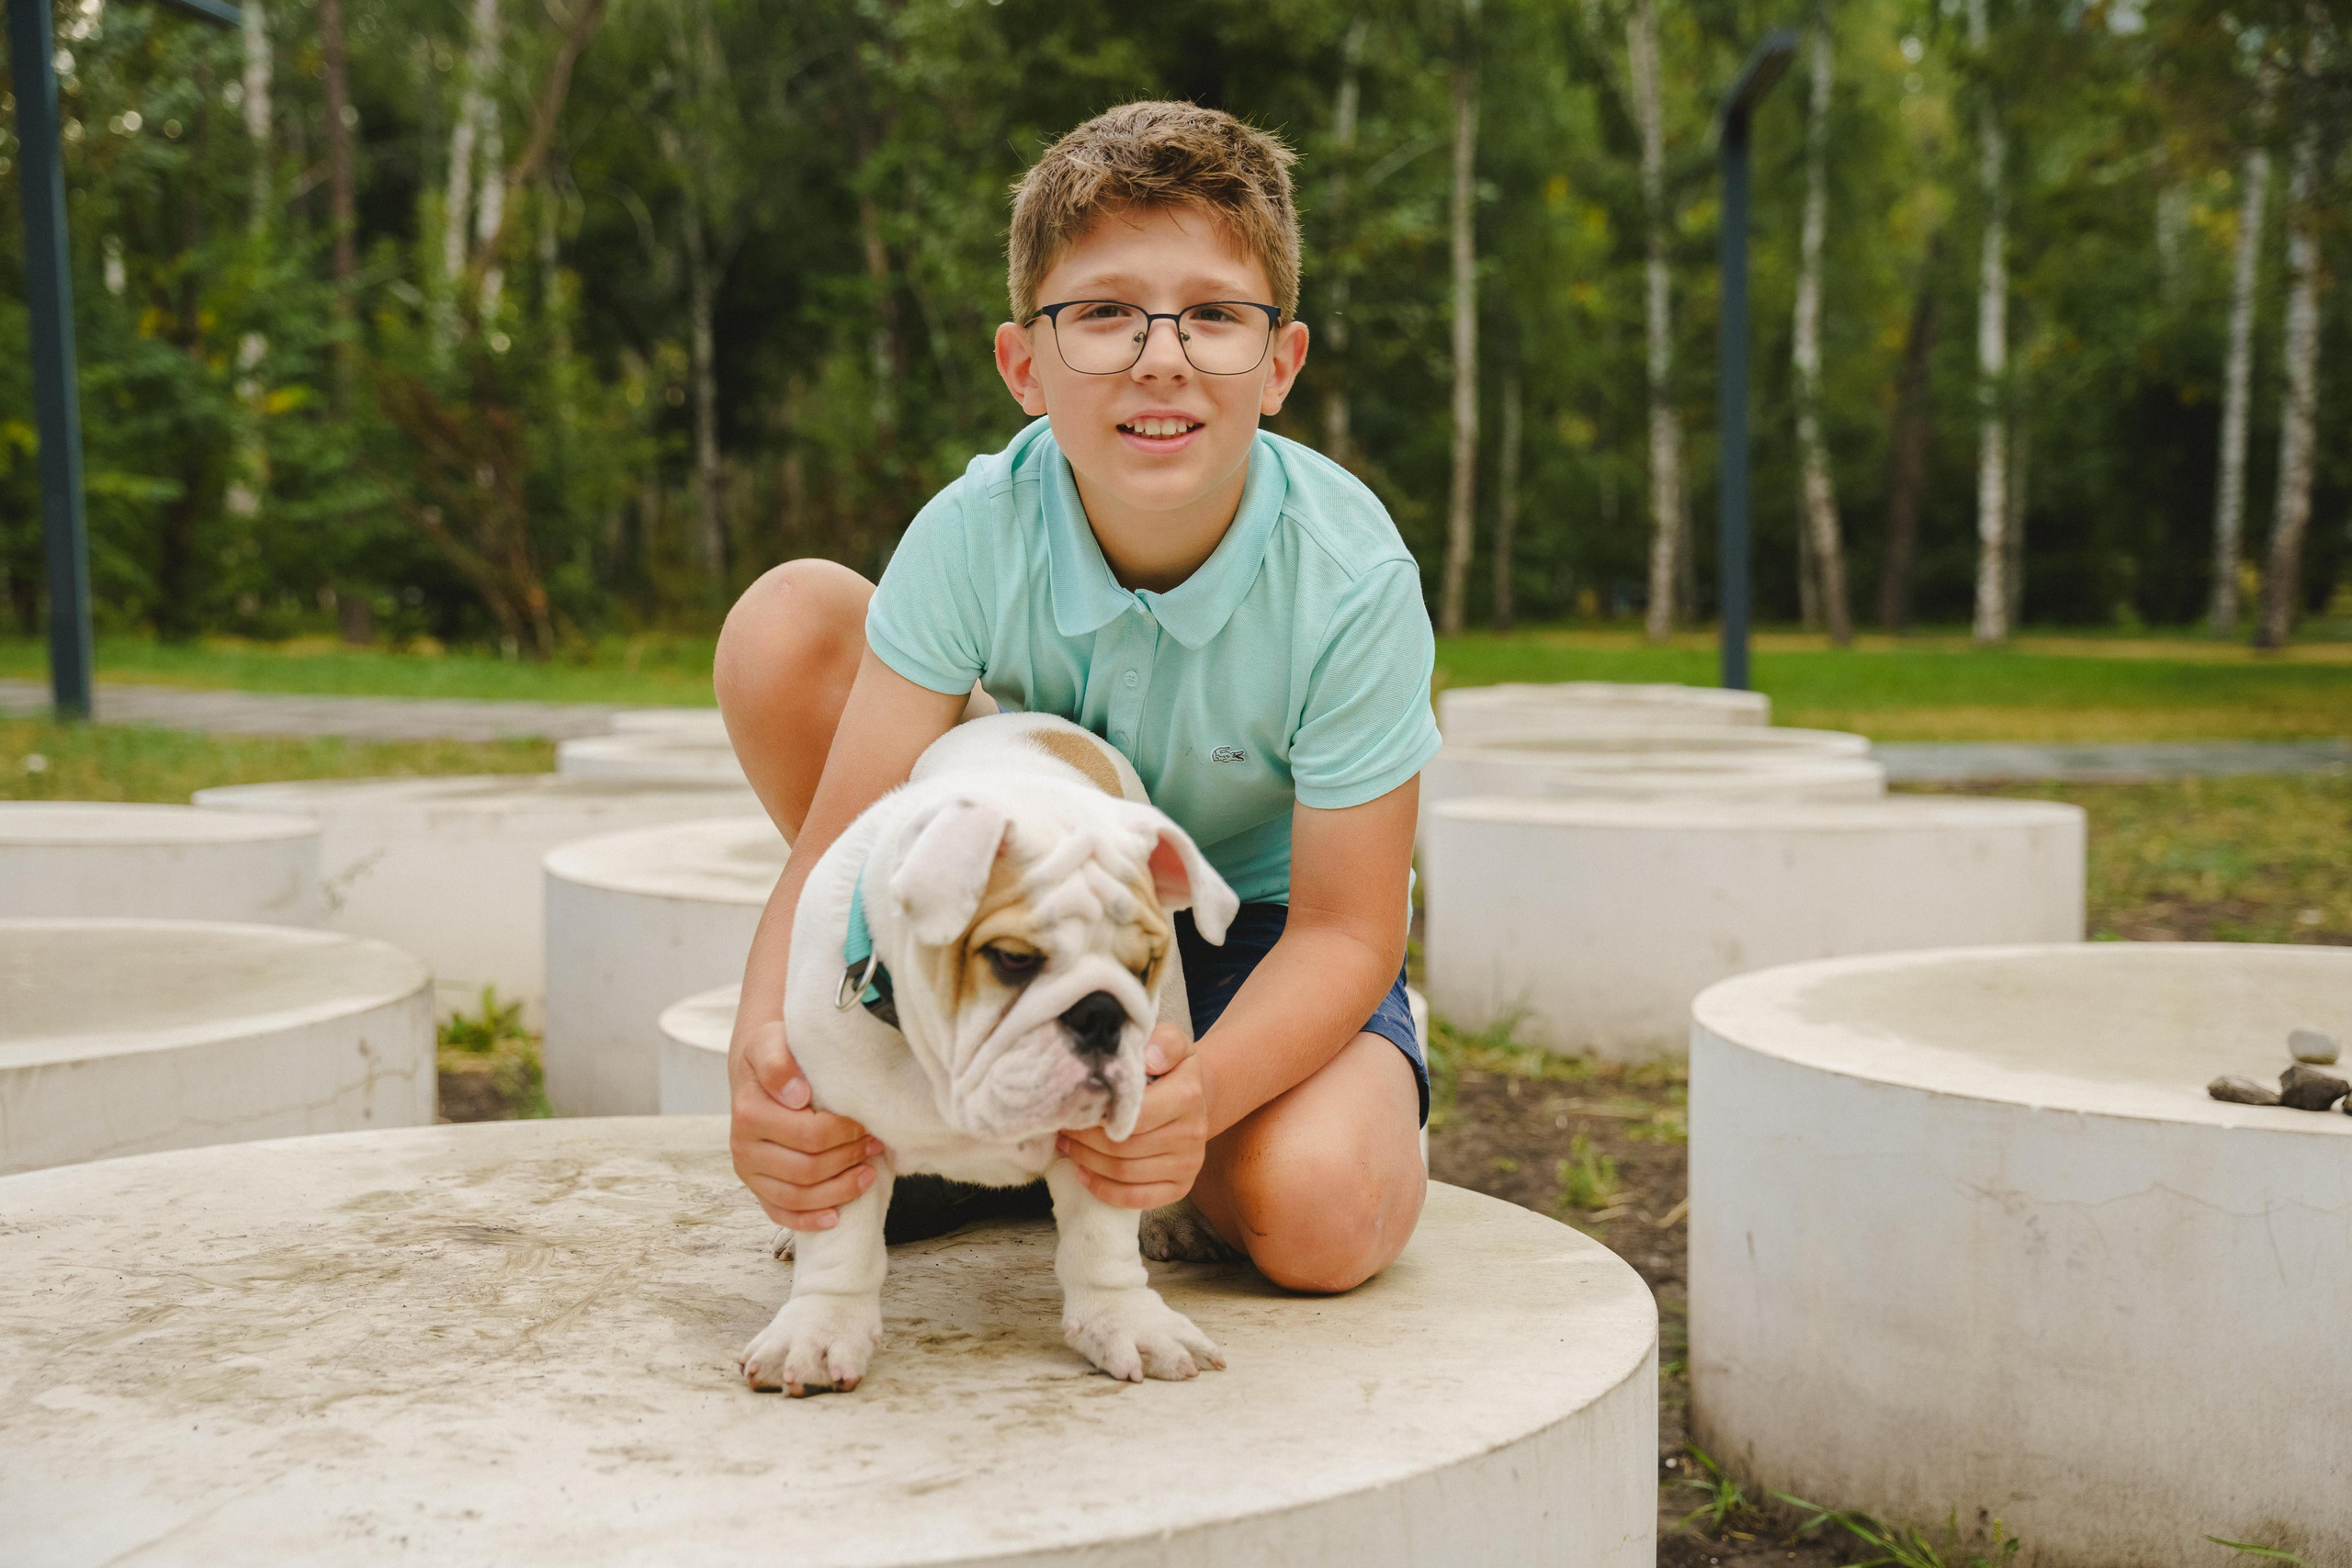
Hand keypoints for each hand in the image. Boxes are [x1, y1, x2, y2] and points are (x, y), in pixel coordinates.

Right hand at [729, 1015, 884, 1229]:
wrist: (754, 1068)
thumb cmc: (773, 1055)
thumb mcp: (772, 1043)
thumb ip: (779, 1063)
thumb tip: (797, 1095)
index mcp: (749, 1112)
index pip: (809, 1135)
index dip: (845, 1134)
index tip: (866, 1124)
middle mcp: (743, 1147)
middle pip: (807, 1169)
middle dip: (848, 1159)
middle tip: (875, 1145)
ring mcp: (749, 1172)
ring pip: (798, 1196)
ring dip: (839, 1190)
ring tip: (868, 1174)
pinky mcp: (756, 1188)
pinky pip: (781, 1213)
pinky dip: (809, 1220)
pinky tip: (836, 1216)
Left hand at [1055, 1023, 1208, 1209]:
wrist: (1195, 1095)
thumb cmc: (1170, 1067)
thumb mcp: (1171, 1042)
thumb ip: (1163, 1042)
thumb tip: (1149, 1058)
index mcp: (1188, 1095)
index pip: (1135, 1114)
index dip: (1098, 1116)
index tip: (1075, 1107)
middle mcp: (1192, 1133)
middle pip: (1124, 1147)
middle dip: (1085, 1139)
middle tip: (1062, 1127)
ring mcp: (1189, 1164)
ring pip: (1124, 1173)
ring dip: (1087, 1162)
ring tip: (1067, 1145)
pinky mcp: (1181, 1187)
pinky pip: (1137, 1199)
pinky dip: (1104, 1190)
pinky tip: (1083, 1174)